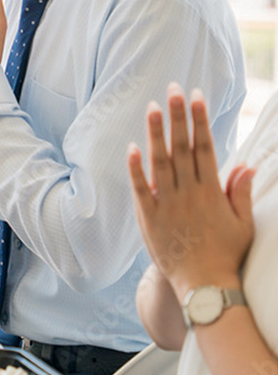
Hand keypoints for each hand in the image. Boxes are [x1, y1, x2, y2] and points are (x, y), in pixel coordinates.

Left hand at [128, 83, 255, 302]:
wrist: (203, 286)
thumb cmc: (225, 255)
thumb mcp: (242, 223)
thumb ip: (239, 193)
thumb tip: (244, 165)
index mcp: (212, 191)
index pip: (205, 146)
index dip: (200, 120)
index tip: (196, 96)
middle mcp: (189, 193)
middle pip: (182, 147)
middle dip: (178, 116)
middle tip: (173, 88)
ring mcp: (168, 205)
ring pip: (161, 163)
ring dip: (156, 134)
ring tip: (152, 107)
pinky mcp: (149, 219)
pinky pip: (141, 190)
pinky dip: (136, 170)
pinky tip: (131, 148)